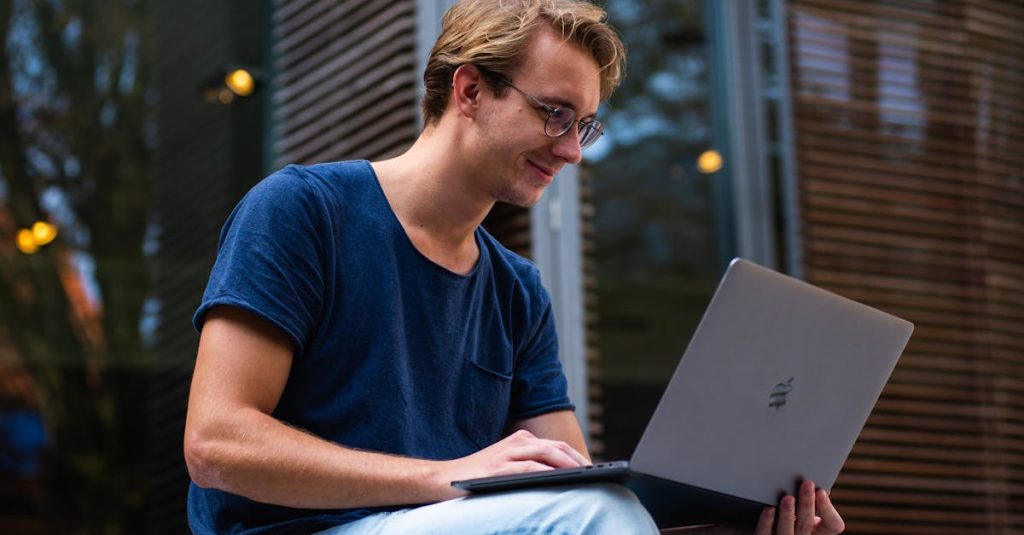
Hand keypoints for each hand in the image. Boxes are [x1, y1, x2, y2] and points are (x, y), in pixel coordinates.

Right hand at [436, 429, 588, 498]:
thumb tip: (562, 477)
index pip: (556, 446)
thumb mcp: (507, 465)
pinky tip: (557, 478)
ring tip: (583, 475)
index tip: (593, 469)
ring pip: (545, 453)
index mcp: (521, 440)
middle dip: (577, 459)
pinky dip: (545, 471)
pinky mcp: (497, 468)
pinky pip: (527, 467)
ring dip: (566, 463)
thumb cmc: (479, 476)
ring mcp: (506, 454)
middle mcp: (516, 443)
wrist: (442, 478)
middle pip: (555, 447)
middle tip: (594, 473)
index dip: (576, 456)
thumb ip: (530, 465)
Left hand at [755, 480, 843, 534]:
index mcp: (818, 530)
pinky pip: (765, 534)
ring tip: (787, 497)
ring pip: (788, 532)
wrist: (757, 522)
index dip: (828, 509)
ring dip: (788, 514)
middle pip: (806, 525)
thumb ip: (808, 495)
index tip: (821, 491)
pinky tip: (768, 509)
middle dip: (807, 504)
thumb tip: (813, 480)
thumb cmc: (784, 506)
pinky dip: (767, 522)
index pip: (833, 525)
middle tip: (807, 484)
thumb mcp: (800, 502)